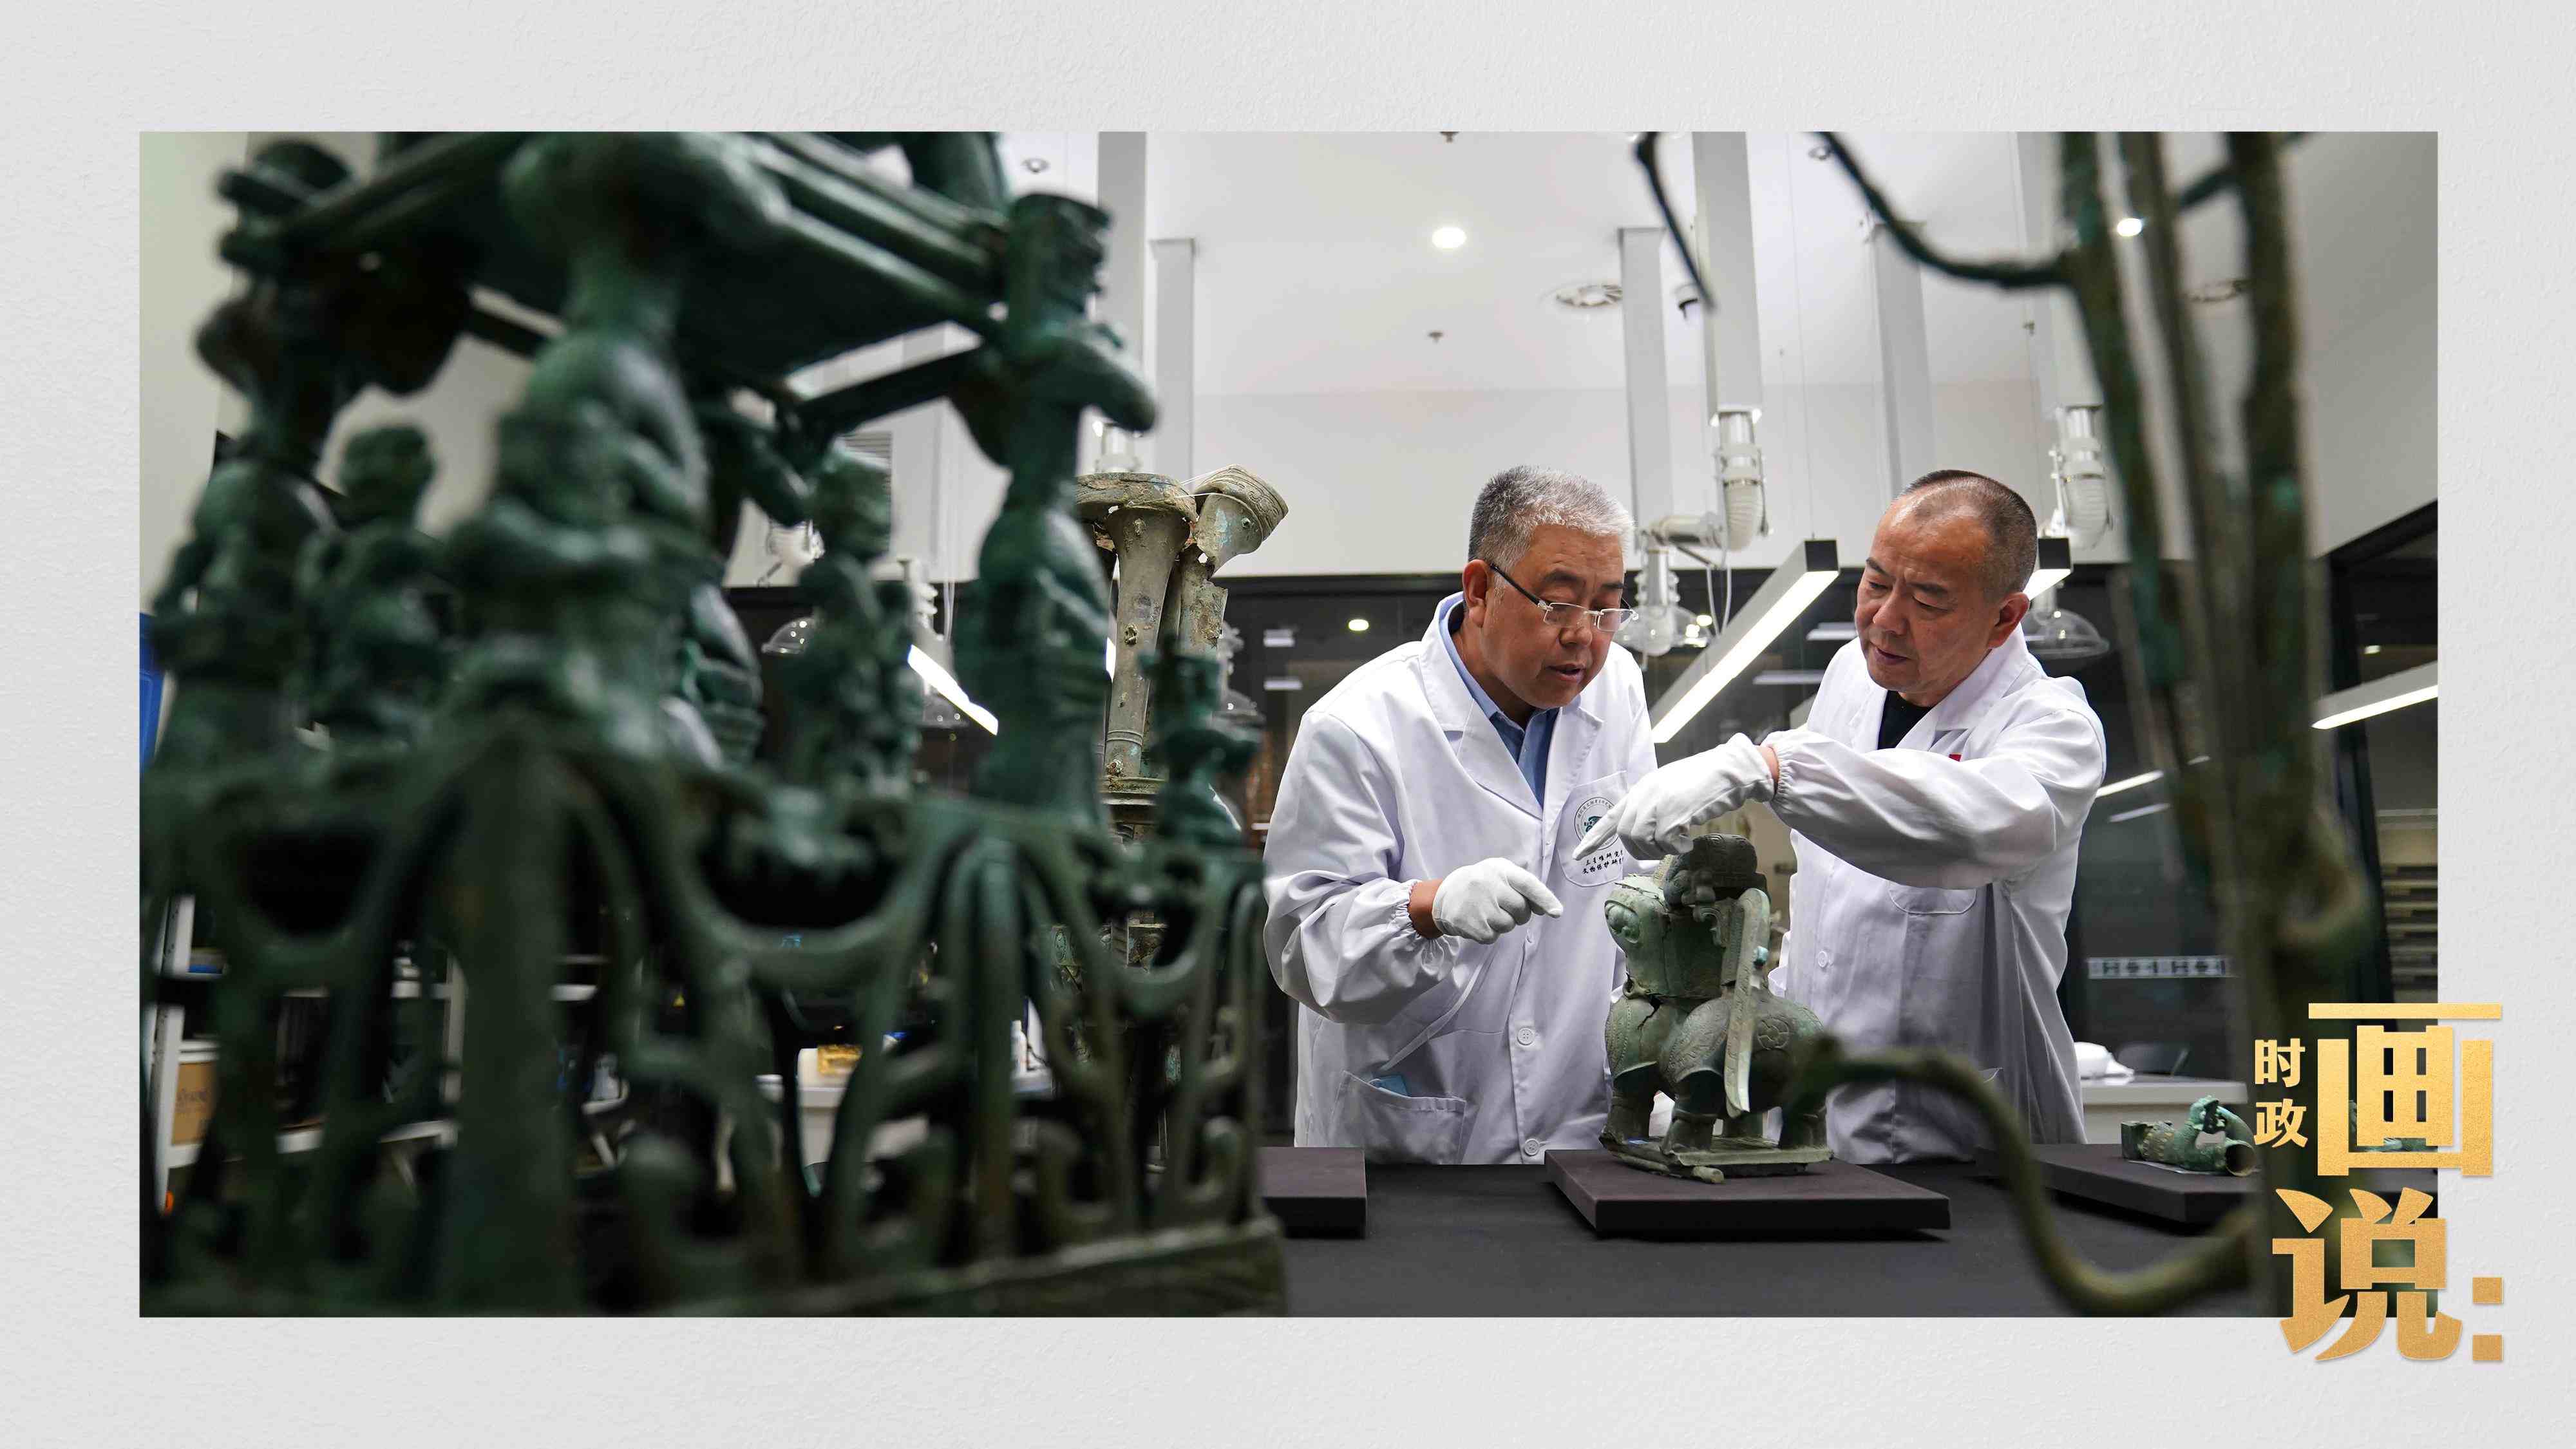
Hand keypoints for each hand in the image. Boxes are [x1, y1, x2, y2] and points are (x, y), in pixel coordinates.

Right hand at [1427, 858, 1564, 943]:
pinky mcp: (1471, 924)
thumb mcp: (1499, 874)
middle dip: (1519, 914)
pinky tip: (1479, 921)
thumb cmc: (1481, 884)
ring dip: (1503, 924)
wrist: (1444, 896)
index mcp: (1500, 869)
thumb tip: (1547, 909)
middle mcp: (1488, 884)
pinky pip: (1493, 937)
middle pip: (1521, 910)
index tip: (1557, 912)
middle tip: (1504, 907)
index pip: (1528, 884)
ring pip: (1508, 925)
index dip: (1545, 899)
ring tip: (1487, 912)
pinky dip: (1490, 933)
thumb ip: (1524, 887)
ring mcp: (1478, 905)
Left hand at [1575, 734, 1774, 860]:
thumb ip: (1654, 807)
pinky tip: (1689, 843)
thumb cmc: (1706, 782)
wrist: (1730, 770)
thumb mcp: (1671, 790)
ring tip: (1678, 844)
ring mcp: (1658, 802)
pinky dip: (1676, 849)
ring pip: (1642, 840)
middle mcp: (1645, 794)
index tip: (1579, 855)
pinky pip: (1665, 842)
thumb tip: (1647, 836)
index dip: (1594, 838)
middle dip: (1640, 850)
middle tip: (1660, 851)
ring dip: (1660, 850)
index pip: (1611, 816)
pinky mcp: (1674, 811)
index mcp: (1642, 789)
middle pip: (1625, 834)